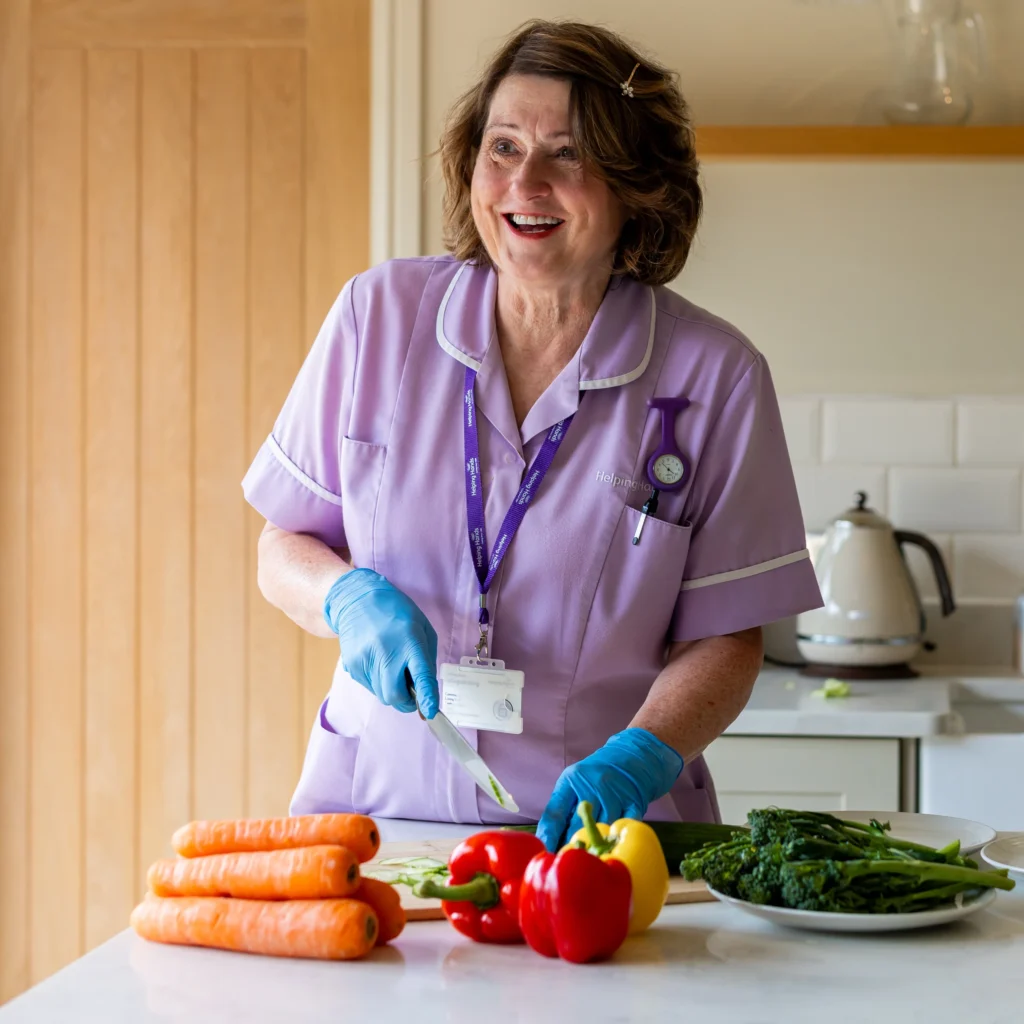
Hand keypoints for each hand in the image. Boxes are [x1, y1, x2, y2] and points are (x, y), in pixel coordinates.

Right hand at [323, 568, 438, 717]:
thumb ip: (426, 661)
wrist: (357, 600)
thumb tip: (425, 693)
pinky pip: (370, 687)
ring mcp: (365, 661)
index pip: (420, 675)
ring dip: (392, 690)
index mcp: (409, 641)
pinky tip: (378, 661)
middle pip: (395, 696)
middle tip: (411, 692)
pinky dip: (379, 682)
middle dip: (406, 701)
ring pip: (382, 696)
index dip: (426, 696)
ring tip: (392, 666)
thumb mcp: (423, 629)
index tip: (430, 712)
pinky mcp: (352, 666)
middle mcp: (386, 653)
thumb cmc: (397, 614)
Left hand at [536, 728, 683, 850]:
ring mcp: (614, 793)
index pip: (555, 813)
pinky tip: (614, 849)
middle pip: (578, 826)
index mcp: (572, 780)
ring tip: (589, 862)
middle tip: (566, 864)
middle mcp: (592, 785)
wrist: (635, 755)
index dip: (548, 836)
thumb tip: (549, 840)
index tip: (544, 854)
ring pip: (601, 830)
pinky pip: (623, 828)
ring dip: (595, 848)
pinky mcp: (634, 801)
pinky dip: (618, 840)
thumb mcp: (576, 781)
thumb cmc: (599, 773)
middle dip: (571, 847)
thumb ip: (564, 806)